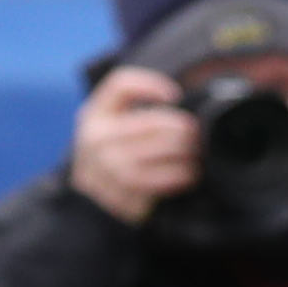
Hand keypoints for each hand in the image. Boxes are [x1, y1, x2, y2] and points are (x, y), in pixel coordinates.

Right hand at [69, 67, 197, 226]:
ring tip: (198, 152)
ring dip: (186, 152)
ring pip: (158, 152)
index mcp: (93, 115)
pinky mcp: (122, 197)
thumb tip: (177, 98)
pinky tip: (190, 173)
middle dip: (182, 127)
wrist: (90, 202)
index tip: (175, 95)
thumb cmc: (111, 154)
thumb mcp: (109, 125)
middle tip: (197, 131)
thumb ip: (132, 107)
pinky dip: (181, 176)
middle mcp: (97, 141)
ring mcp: (107, 170)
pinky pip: (160, 182)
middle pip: (151, 123)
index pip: (121, 85)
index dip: (151, 84)